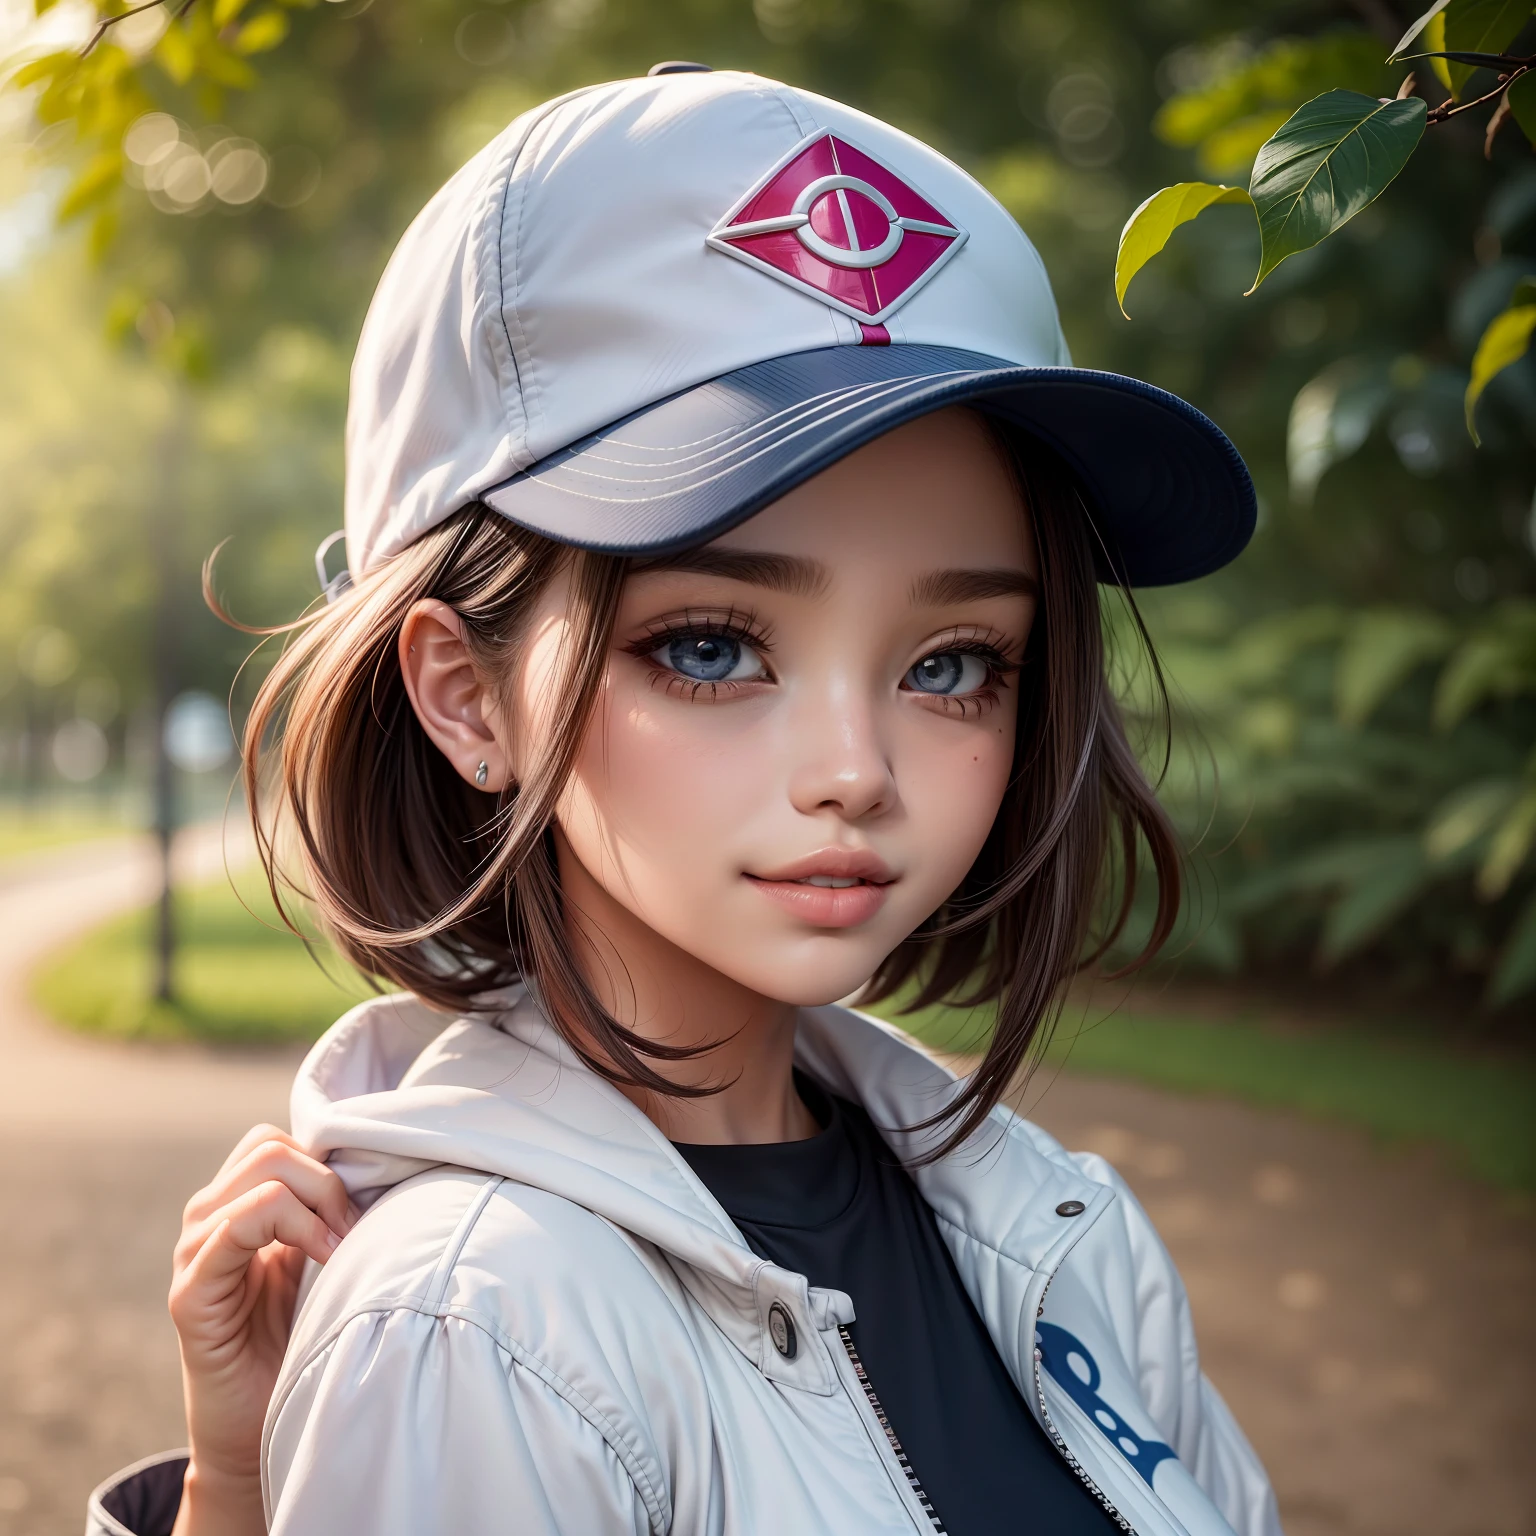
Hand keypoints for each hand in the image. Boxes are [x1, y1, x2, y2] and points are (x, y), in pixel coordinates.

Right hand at [167, 1125, 356, 1535]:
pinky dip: (288, 1227)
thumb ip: (332, 1212)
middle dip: (327, 1182)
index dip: (328, 1161)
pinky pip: (231, 1228)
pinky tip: (323, 1261)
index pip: (276, 1141)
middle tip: (354, 1232)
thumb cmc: (305, 1339)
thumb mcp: (328, 1260)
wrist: (267, 1426)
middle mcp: (208, 1219)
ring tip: (340, 1251)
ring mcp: (193, 1253)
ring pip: (260, 1177)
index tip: (365, 1207)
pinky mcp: (190, 1294)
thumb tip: (381, 1162)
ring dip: (316, 1204)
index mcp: (237, 1205)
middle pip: (270, 1148)